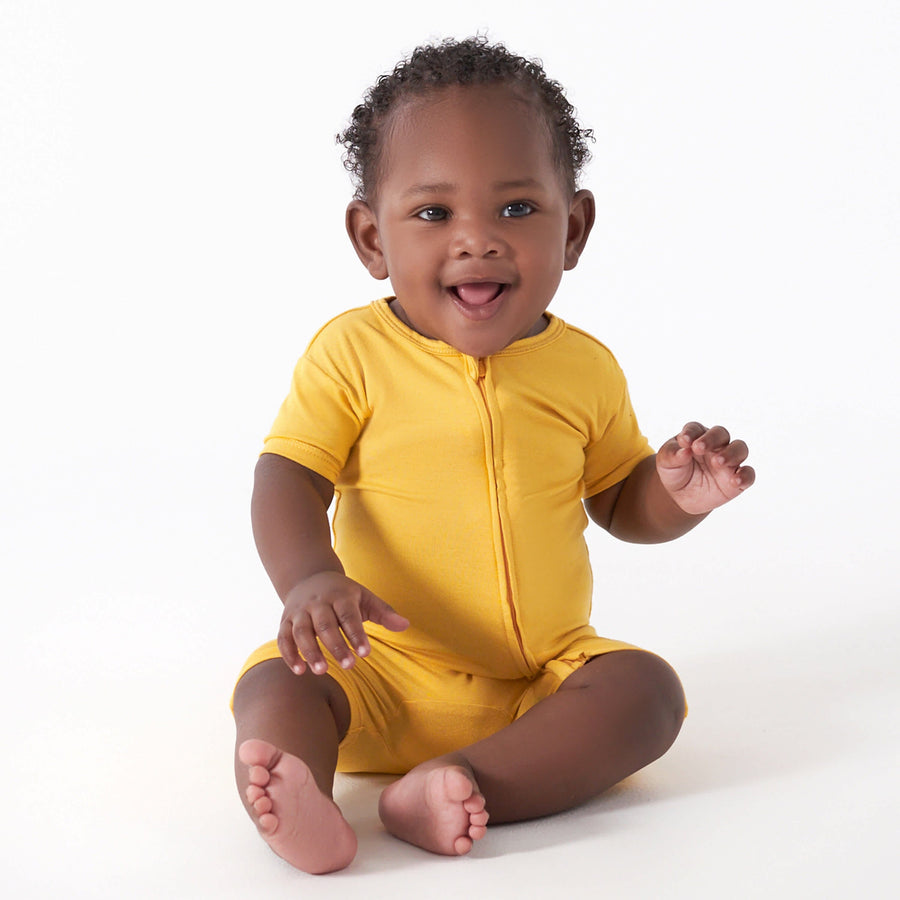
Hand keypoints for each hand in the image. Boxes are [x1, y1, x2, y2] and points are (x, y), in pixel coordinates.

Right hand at [277, 571, 408, 675]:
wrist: (309, 577)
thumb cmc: (343, 594)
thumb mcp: (365, 597)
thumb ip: (384, 613)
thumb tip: (406, 625)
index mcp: (340, 595)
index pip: (348, 615)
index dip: (356, 634)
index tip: (365, 654)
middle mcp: (318, 602)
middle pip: (325, 624)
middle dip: (336, 646)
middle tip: (348, 666)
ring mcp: (299, 611)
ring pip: (301, 631)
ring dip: (310, 651)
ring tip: (322, 671)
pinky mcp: (285, 621)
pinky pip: (284, 638)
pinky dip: (289, 654)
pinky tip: (300, 671)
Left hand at [656, 422, 754, 514]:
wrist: (679, 496)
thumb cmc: (673, 471)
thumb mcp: (665, 462)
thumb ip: (672, 455)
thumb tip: (684, 451)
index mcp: (696, 436)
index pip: (696, 429)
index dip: (691, 432)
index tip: (684, 441)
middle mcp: (716, 445)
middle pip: (721, 434)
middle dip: (712, 439)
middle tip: (699, 448)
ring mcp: (728, 461)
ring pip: (739, 449)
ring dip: (731, 454)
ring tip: (717, 462)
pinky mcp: (736, 480)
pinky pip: (748, 475)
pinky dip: (745, 476)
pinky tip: (736, 481)